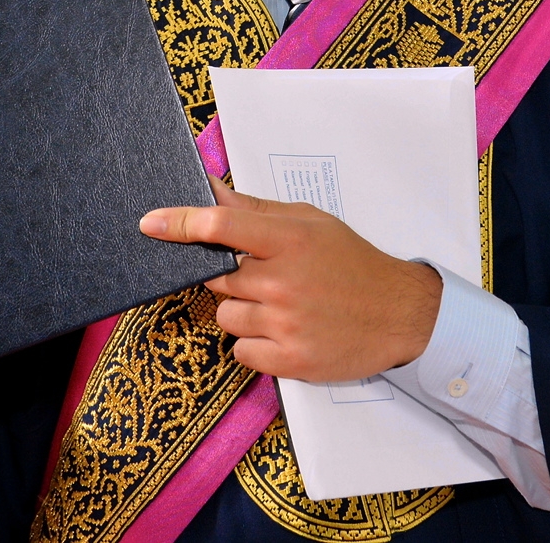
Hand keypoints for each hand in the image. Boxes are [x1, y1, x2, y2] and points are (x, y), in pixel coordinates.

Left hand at [139, 177, 441, 381]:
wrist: (400, 312)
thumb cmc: (351, 261)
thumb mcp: (308, 222)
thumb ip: (254, 210)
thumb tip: (209, 188)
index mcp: (289, 240)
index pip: (221, 226)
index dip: (179, 223)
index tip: (149, 223)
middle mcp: (284, 281)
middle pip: (218, 277)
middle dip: (230, 275)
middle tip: (262, 274)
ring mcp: (287, 324)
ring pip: (226, 315)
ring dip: (243, 311)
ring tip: (280, 305)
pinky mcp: (292, 361)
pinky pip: (241, 351)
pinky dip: (254, 343)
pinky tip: (284, 331)